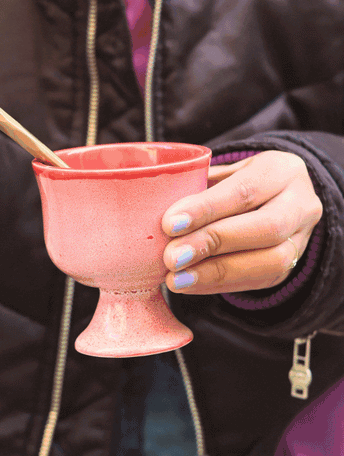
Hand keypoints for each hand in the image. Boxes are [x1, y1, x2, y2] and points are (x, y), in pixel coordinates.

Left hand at [162, 151, 322, 293]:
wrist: (276, 199)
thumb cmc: (237, 182)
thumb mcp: (223, 171)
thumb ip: (198, 184)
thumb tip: (153, 205)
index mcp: (282, 170)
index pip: (245, 190)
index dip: (207, 209)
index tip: (169, 224)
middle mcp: (301, 204)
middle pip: (265, 228)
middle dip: (213, 244)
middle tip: (171, 257)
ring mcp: (302, 239)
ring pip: (270, 261)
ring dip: (216, 273)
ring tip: (177, 279)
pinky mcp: (290, 267)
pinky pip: (259, 281)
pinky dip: (220, 285)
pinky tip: (190, 285)